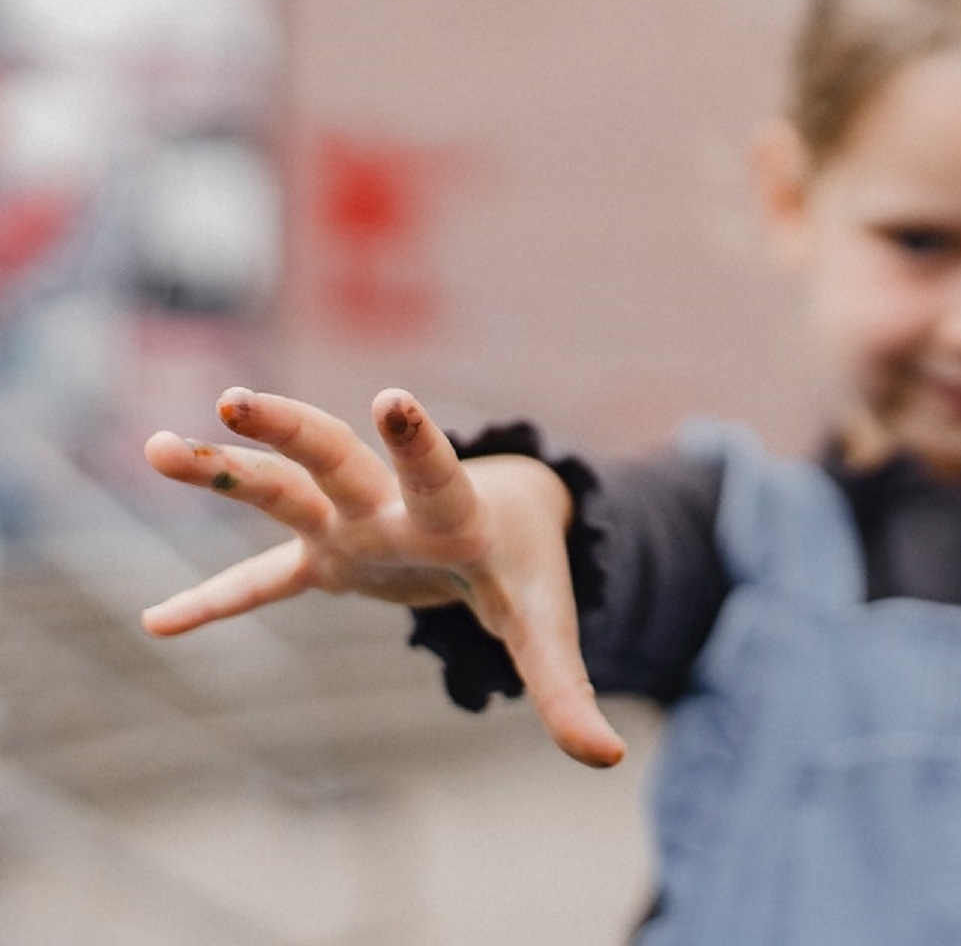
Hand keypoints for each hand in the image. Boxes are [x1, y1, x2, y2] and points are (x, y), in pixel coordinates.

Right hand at [143, 387, 626, 766]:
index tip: (392, 398)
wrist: (509, 520)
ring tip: (154, 447)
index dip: (417, 442)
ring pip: (280, 490)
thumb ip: (567, 690)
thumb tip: (607, 760)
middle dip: (289, 429)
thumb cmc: (527, 569)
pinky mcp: (329, 557)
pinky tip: (157, 624)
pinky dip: (216, 604)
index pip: (434, 473)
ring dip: (223, 469)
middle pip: (333, 458)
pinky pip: (262, 581)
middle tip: (236, 399)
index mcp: (453, 514)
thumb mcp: (547, 628)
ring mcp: (351, 528)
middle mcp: (390, 508)